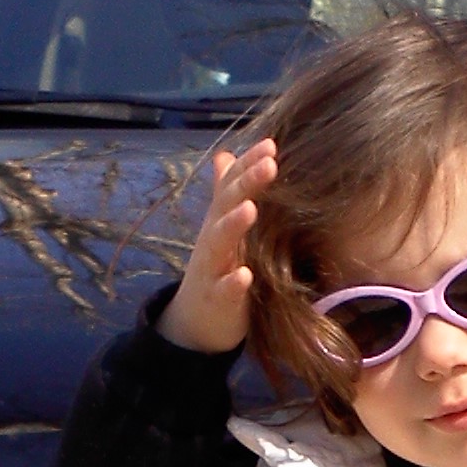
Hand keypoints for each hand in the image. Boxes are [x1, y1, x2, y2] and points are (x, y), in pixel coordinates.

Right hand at [159, 140, 277, 353]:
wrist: (195, 322)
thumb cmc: (217, 269)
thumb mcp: (222, 228)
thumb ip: (225, 193)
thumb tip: (226, 154)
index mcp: (221, 220)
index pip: (232, 184)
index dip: (248, 164)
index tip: (271, 144)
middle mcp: (214, 239)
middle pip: (226, 205)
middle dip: (245, 183)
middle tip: (270, 163)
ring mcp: (212, 269)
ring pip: (218, 243)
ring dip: (233, 225)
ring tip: (251, 208)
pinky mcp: (215, 301)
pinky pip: (222, 291)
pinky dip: (232, 283)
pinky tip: (244, 275)